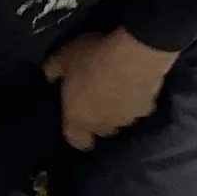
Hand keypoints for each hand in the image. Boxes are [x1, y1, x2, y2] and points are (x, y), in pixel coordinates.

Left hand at [43, 28, 176, 150]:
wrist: (134, 54)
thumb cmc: (92, 58)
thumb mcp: (63, 57)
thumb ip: (52, 71)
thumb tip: (49, 77)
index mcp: (78, 119)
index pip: (76, 141)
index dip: (78, 135)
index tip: (79, 124)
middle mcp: (103, 126)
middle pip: (101, 131)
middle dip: (99, 120)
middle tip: (98, 99)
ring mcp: (127, 119)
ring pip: (121, 121)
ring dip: (119, 110)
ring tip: (119, 90)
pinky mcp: (147, 109)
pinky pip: (140, 108)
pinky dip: (137, 100)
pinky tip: (137, 85)